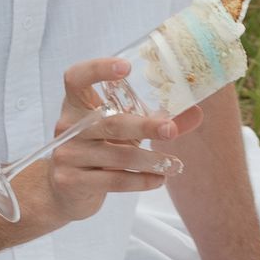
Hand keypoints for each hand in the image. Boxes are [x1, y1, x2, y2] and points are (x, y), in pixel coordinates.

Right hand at [10, 58, 202, 230]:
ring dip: (151, 160)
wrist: (64, 192)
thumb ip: (154, 120)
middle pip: (111, 123)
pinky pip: (114, 179)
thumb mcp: (122, 131)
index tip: (126, 67)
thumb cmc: (98, 150)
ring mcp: (68, 155)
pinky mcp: (73, 181)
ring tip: (175, 165)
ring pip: (118, 155)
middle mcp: (68, 127)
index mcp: (76, 105)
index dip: (98, 69)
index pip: (76, 78)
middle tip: (171, 129)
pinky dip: (141, 180)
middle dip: (145, 126)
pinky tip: (159, 179)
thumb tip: (196, 113)